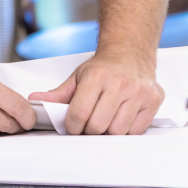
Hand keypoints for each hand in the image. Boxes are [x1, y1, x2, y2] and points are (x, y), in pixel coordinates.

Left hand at [29, 50, 163, 134]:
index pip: (79, 112)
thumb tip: (35, 100)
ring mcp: (138, 92)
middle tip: (88, 125)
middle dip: (89, 130)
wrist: (130, 54)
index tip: (72, 126)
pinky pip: (136, 131)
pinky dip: (125, 131)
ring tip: (104, 120)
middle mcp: (120, 84)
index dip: (72, 125)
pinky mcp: (153, 101)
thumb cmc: (102, 69)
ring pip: (118, 131)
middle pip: (98, 125)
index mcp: (97, 76)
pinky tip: (119, 119)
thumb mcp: (77, 77)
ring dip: (108, 132)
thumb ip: (57, 93)